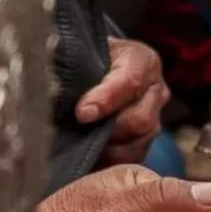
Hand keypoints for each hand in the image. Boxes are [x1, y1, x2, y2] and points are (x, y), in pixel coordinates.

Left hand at [77, 38, 169, 166]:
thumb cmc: (85, 56)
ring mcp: (155, 117)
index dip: (106, 99)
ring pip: (140, 142)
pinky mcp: (147, 139)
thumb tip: (55, 85)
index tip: (81, 113)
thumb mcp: (81, 51)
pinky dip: (113, 160)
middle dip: (108, 129)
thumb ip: (74, 63)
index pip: (130, 81)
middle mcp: (155, 89)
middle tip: (80, 133)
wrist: (96, 66)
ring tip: (83, 147)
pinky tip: (92, 160)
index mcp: (142, 60)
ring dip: (110, 148)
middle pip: (141, 119)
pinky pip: (135, 157)